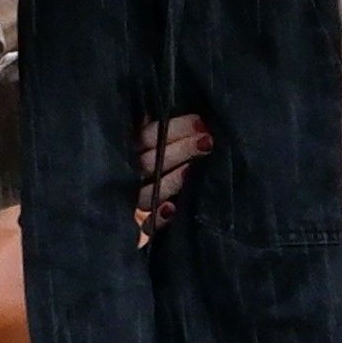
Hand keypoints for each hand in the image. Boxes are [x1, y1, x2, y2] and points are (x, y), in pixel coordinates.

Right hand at [129, 111, 212, 246]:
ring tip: (192, 171)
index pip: (147, 135)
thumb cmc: (179, 162)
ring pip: (147, 192)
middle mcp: (133, 175)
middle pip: (148, 161)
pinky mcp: (148, 225)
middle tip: (207, 141)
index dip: (174, 129)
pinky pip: (147, 226)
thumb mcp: (171, 142)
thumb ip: (169, 130)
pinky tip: (171, 208)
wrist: (170, 207)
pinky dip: (157, 217)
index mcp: (136, 149)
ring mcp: (139, 201)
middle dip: (180, 149)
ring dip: (171, 180)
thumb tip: (197, 117)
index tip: (201, 123)